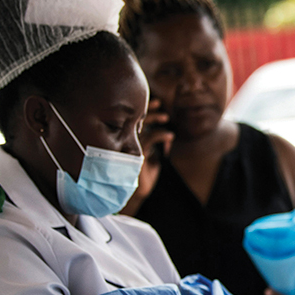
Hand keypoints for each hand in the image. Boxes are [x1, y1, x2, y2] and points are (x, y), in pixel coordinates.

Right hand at [123, 98, 173, 214]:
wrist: (140, 191)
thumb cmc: (146, 175)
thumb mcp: (153, 156)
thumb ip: (154, 143)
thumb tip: (165, 133)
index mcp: (128, 140)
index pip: (133, 120)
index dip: (144, 111)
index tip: (157, 103)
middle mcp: (125, 141)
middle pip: (134, 119)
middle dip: (146, 110)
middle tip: (159, 102)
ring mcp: (128, 146)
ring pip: (141, 126)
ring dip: (154, 119)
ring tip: (166, 117)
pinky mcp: (135, 153)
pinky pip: (149, 138)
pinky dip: (161, 135)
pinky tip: (170, 137)